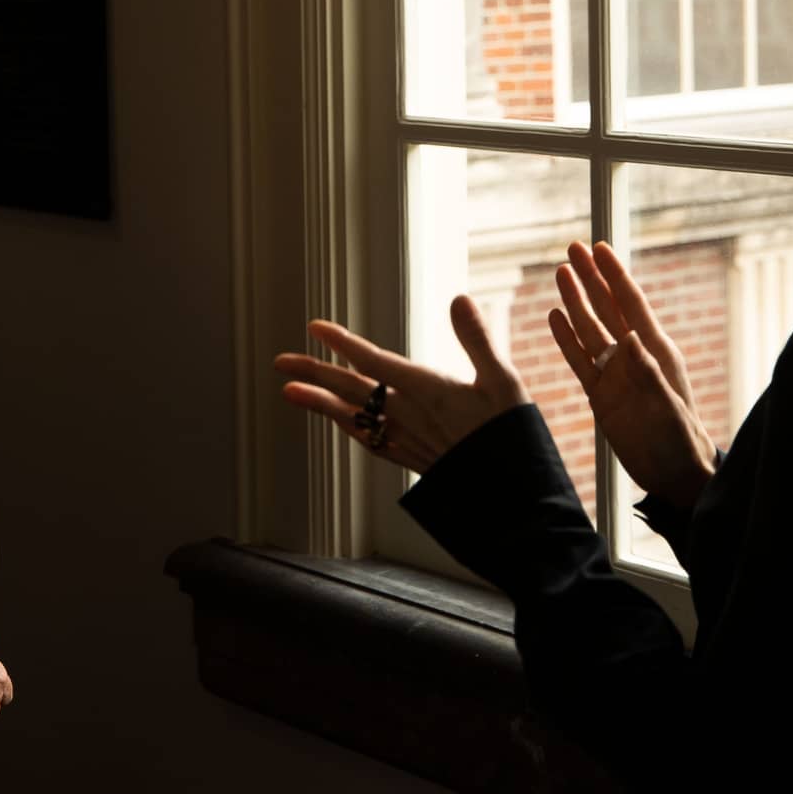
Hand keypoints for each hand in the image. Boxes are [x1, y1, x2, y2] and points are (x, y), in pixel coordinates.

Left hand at [275, 299, 526, 474]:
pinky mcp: (409, 459)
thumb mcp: (503, 380)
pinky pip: (367, 440)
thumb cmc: (510, 435)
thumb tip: (460, 299)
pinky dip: (346, 426)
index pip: (375, 361)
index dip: (343, 344)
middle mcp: (408, 416)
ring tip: (289, 391)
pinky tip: (337, 422)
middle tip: (280, 362)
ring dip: (318, 402)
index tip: (316, 328)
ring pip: (352, 417)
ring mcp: (405, 440)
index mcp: (427, 390)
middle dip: (314, 372)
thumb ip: (477, 338)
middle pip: (351, 390)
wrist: (511, 494)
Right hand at [550, 241, 717, 512]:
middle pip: (607, 308)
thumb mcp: (668, 409)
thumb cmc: (681, 441)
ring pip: (589, 329)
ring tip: (559, 272)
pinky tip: (553, 317)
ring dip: (575, 301)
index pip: (630, 304)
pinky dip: (566, 338)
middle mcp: (633, 356)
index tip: (598, 247)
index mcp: (654, 351)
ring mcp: (614, 374)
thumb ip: (648, 375)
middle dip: (591, 277)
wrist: (674, 474)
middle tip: (572, 248)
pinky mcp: (600, 394)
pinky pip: (579, 360)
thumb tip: (630, 339)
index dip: (614, 275)